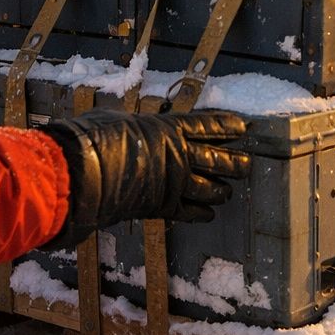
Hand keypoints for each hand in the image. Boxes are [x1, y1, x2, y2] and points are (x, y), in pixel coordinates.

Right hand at [42, 110, 249, 244]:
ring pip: (211, 187)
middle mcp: (179, 156)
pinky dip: (203, 212)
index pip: (206, 126)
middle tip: (247, 165)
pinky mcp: (164, 207)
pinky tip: (209, 213)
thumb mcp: (118, 121)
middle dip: (236, 163)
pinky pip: (192, 211)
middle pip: (218, 159)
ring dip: (222, 190)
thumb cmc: (96, 140)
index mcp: (169, 129)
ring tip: (228, 191)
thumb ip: (134, 128)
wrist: (87, 172)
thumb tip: (128, 127)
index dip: (226, 127)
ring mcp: (174, 183)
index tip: (242, 128)